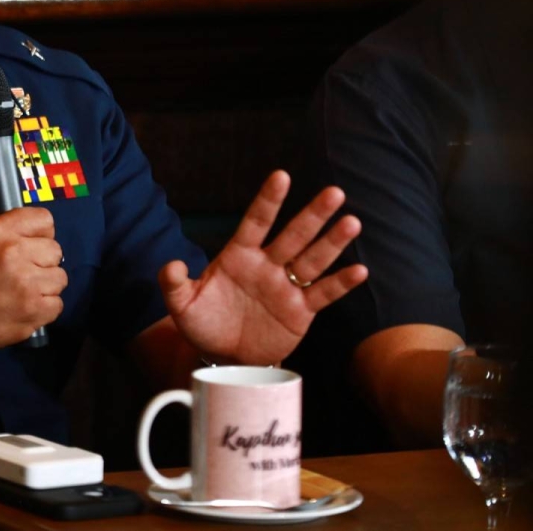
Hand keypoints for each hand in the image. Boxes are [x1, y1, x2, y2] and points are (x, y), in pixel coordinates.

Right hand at [0, 208, 66, 356]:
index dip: (40, 234)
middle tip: (23, 273)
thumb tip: (36, 230)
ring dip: (46, 286)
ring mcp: (27, 284)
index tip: (32, 245)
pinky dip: (44, 308)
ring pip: (60, 277)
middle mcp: (14, 253)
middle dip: (42, 262)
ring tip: (23, 292)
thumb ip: (6, 228)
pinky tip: (25, 307)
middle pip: (55, 250)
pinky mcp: (34, 310)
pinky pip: (57, 303)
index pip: (44, 220)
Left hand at [159, 170, 367, 366]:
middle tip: (334, 192)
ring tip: (352, 222)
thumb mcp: (182, 305)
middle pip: (293, 235)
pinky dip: (340, 283)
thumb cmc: (203, 324)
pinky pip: (323, 294)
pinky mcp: (300, 311)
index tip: (281, 176)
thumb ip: (174, 284)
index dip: (268, 200)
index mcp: (239, 255)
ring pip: (313, 260)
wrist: (224, 356)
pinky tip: (360, 270)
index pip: (255, 222)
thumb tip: (172, 264)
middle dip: (313, 215)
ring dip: (332, 242)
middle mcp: (267, 265)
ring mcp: (285, 287)